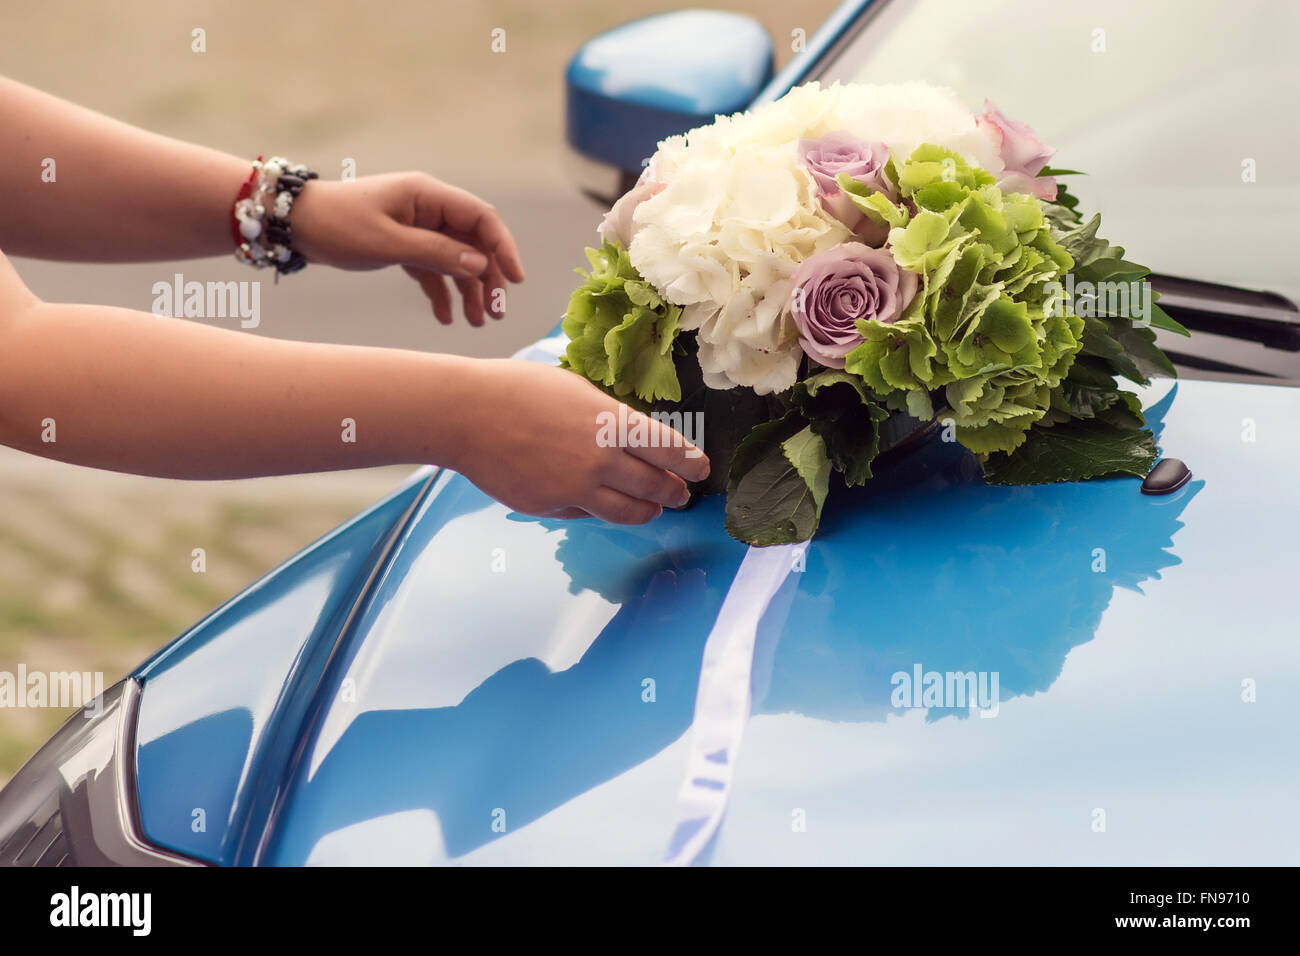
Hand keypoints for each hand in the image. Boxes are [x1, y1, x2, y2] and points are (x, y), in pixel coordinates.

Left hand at [289, 173, 524, 326]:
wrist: (295, 225)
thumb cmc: (338, 225)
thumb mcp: (388, 242)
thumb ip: (435, 253)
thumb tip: (479, 265)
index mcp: (428, 195)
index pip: (481, 218)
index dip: (503, 248)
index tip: (515, 280)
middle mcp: (428, 209)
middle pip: (473, 243)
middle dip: (488, 279)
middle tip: (496, 313)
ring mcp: (418, 227)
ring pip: (456, 260)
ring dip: (468, 291)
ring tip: (476, 323)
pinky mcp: (405, 245)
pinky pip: (434, 270)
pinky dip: (442, 293)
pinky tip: (446, 318)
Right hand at [452, 360, 709, 523]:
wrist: (466, 414)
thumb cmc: (516, 389)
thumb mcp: (575, 389)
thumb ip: (606, 416)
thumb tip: (627, 435)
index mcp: (611, 422)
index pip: (668, 449)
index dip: (690, 463)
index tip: (701, 469)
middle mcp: (601, 460)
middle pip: (655, 487)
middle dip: (675, 493)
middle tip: (682, 495)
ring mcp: (576, 488)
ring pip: (628, 513)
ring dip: (647, 512)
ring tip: (654, 509)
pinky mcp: (551, 506)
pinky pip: (585, 513)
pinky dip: (595, 508)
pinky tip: (597, 502)